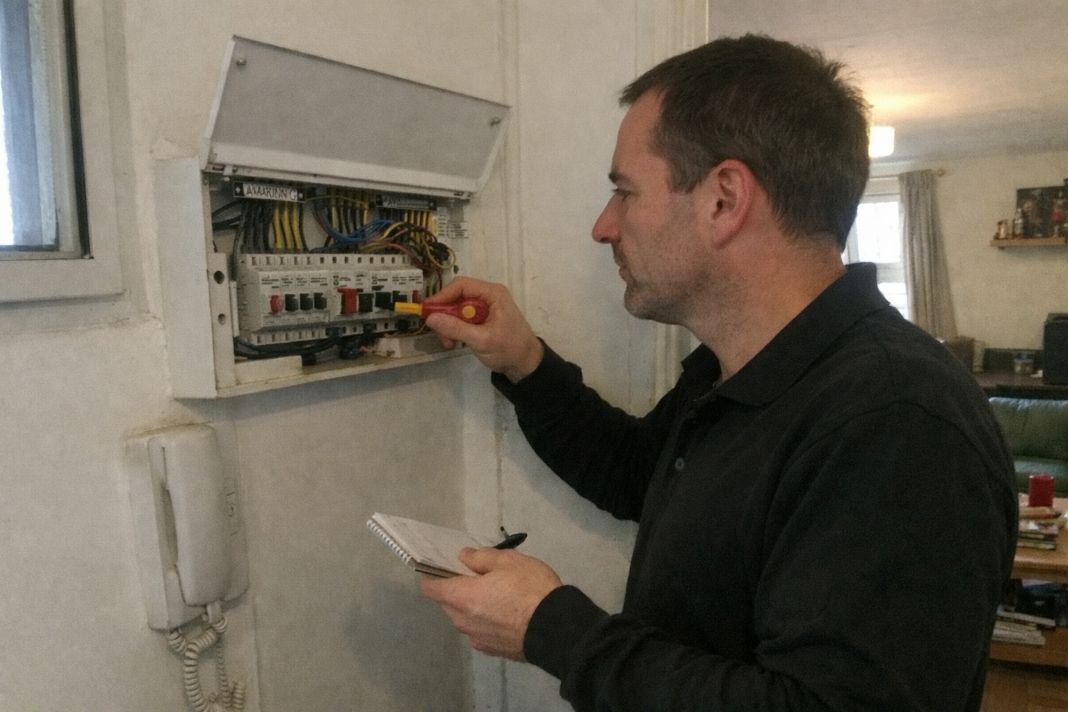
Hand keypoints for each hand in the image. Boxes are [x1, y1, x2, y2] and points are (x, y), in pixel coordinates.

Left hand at [420, 547, 562, 659]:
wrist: (557, 629)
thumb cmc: (530, 589)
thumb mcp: (509, 561)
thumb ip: (481, 558)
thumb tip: (463, 557)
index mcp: (462, 597)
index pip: (431, 589)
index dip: (432, 577)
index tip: (443, 568)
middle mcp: (463, 621)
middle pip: (447, 604)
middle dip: (454, 591)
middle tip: (475, 577)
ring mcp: (477, 639)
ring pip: (463, 619)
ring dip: (470, 607)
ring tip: (493, 595)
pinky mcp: (492, 650)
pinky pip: (479, 631)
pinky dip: (484, 621)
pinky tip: (503, 614)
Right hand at [423, 277, 543, 382]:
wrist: (525, 364)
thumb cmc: (509, 349)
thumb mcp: (481, 340)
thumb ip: (456, 329)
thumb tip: (430, 318)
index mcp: (492, 294)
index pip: (461, 285)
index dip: (442, 296)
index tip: (427, 311)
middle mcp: (487, 296)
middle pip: (456, 297)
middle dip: (445, 316)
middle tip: (440, 335)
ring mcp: (484, 307)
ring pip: (456, 310)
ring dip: (448, 326)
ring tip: (450, 343)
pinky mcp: (480, 318)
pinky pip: (461, 319)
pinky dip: (455, 330)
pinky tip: (455, 343)